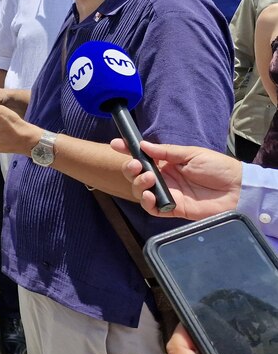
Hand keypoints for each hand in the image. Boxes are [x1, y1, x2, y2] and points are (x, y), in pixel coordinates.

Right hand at [109, 139, 240, 219]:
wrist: (237, 190)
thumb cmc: (217, 168)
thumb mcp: (191, 154)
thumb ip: (166, 152)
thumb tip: (143, 145)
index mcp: (167, 163)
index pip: (143, 156)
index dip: (128, 150)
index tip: (116, 144)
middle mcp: (164, 178)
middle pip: (137, 175)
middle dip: (130, 169)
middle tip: (136, 165)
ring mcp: (168, 193)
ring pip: (141, 191)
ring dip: (138, 184)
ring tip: (148, 179)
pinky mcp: (174, 209)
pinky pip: (153, 208)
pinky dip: (147, 203)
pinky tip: (150, 196)